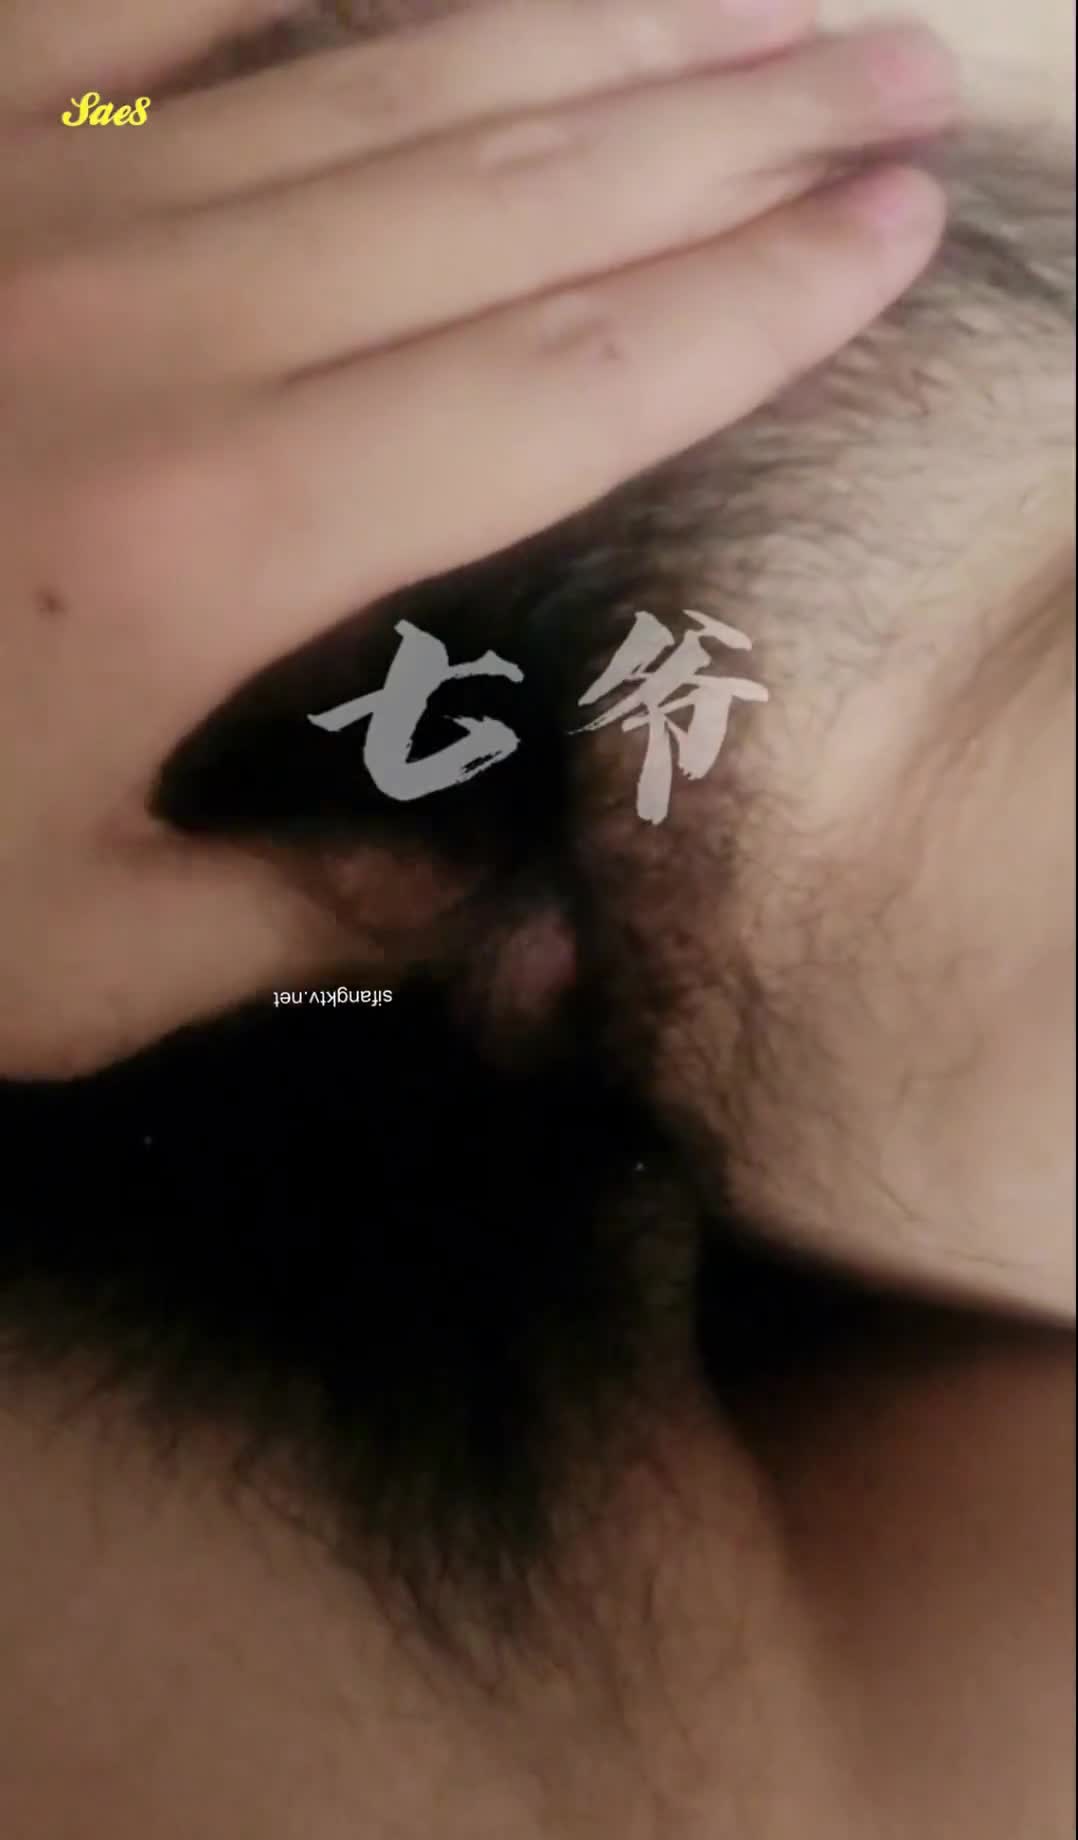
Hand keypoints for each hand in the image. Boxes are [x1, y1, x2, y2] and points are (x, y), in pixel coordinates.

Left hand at [0, 0, 955, 1076]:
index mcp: (212, 529)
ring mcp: (32, 185)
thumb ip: (318, 914)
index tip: (895, 227)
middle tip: (899, 64)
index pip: (564, 378)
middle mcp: (153, 317)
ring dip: (598, 18)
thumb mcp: (76, 962)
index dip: (752, 298)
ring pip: (383, 63)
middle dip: (737, 120)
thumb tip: (509, 896)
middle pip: (518, 183)